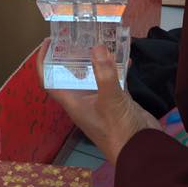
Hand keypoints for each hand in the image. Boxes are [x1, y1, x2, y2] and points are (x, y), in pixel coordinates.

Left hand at [37, 39, 160, 165]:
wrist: (143, 151)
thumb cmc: (120, 131)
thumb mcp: (111, 101)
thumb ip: (105, 75)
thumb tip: (97, 47)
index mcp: (74, 103)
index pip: (49, 81)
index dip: (44, 61)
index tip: (48, 42)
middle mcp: (84, 100)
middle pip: (70, 75)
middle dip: (71, 55)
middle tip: (77, 35)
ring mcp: (101, 100)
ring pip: (91, 75)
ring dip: (94, 59)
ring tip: (98, 39)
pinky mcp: (117, 100)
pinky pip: (112, 79)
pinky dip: (116, 67)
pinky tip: (125, 56)